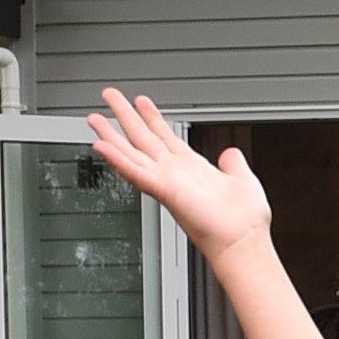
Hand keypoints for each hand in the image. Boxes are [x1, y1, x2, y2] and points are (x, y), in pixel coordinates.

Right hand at [83, 87, 271, 263]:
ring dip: (111, 135)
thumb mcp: (242, 179)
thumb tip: (231, 153)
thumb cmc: (244, 221)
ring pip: (132, 153)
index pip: (165, 137)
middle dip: (125, 116)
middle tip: (109, 96)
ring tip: (94, 117)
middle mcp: (175, 174)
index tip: (140, 102)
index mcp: (192, 168)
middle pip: (143, 139)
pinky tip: (101, 145)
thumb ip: (233, 163)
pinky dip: (117, 159)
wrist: (242, 243)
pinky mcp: (164, 191)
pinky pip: (135, 172)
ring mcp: (166, 182)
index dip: (152, 118)